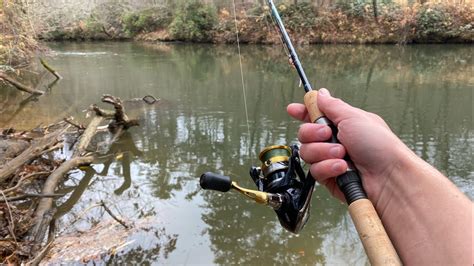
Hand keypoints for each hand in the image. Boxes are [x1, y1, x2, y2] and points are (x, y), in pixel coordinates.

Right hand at [287, 88, 411, 203]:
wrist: (388, 177)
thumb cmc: (379, 145)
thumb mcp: (354, 117)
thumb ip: (332, 106)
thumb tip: (320, 93)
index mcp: (341, 124)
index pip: (315, 115)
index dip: (303, 112)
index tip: (293, 110)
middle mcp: (334, 141)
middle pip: (304, 134)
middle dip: (313, 133)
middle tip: (329, 134)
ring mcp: (330, 160)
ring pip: (307, 153)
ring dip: (324, 152)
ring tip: (343, 155)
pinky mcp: (329, 178)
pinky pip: (315, 171)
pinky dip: (328, 167)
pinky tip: (343, 168)